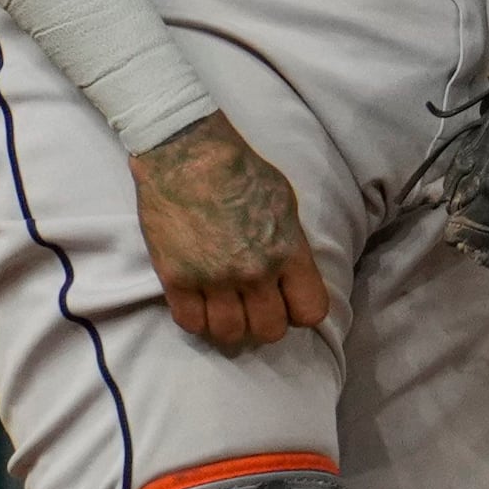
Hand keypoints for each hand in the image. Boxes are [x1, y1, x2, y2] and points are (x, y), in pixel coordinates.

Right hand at [130, 115, 332, 354]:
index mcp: (288, 252)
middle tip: (253, 306)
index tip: (287, 302)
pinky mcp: (177, 279)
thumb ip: (290, 245)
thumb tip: (291, 276)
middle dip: (264, 322)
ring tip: (224, 307)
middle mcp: (255, 272)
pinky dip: (196, 318)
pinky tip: (198, 302)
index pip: (310, 312)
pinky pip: (191, 323)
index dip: (299, 311)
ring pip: (229, 334)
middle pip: (270, 331)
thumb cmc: (239, 170)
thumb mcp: (284, 203)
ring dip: (229, 325)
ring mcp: (214, 279)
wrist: (186, 153)